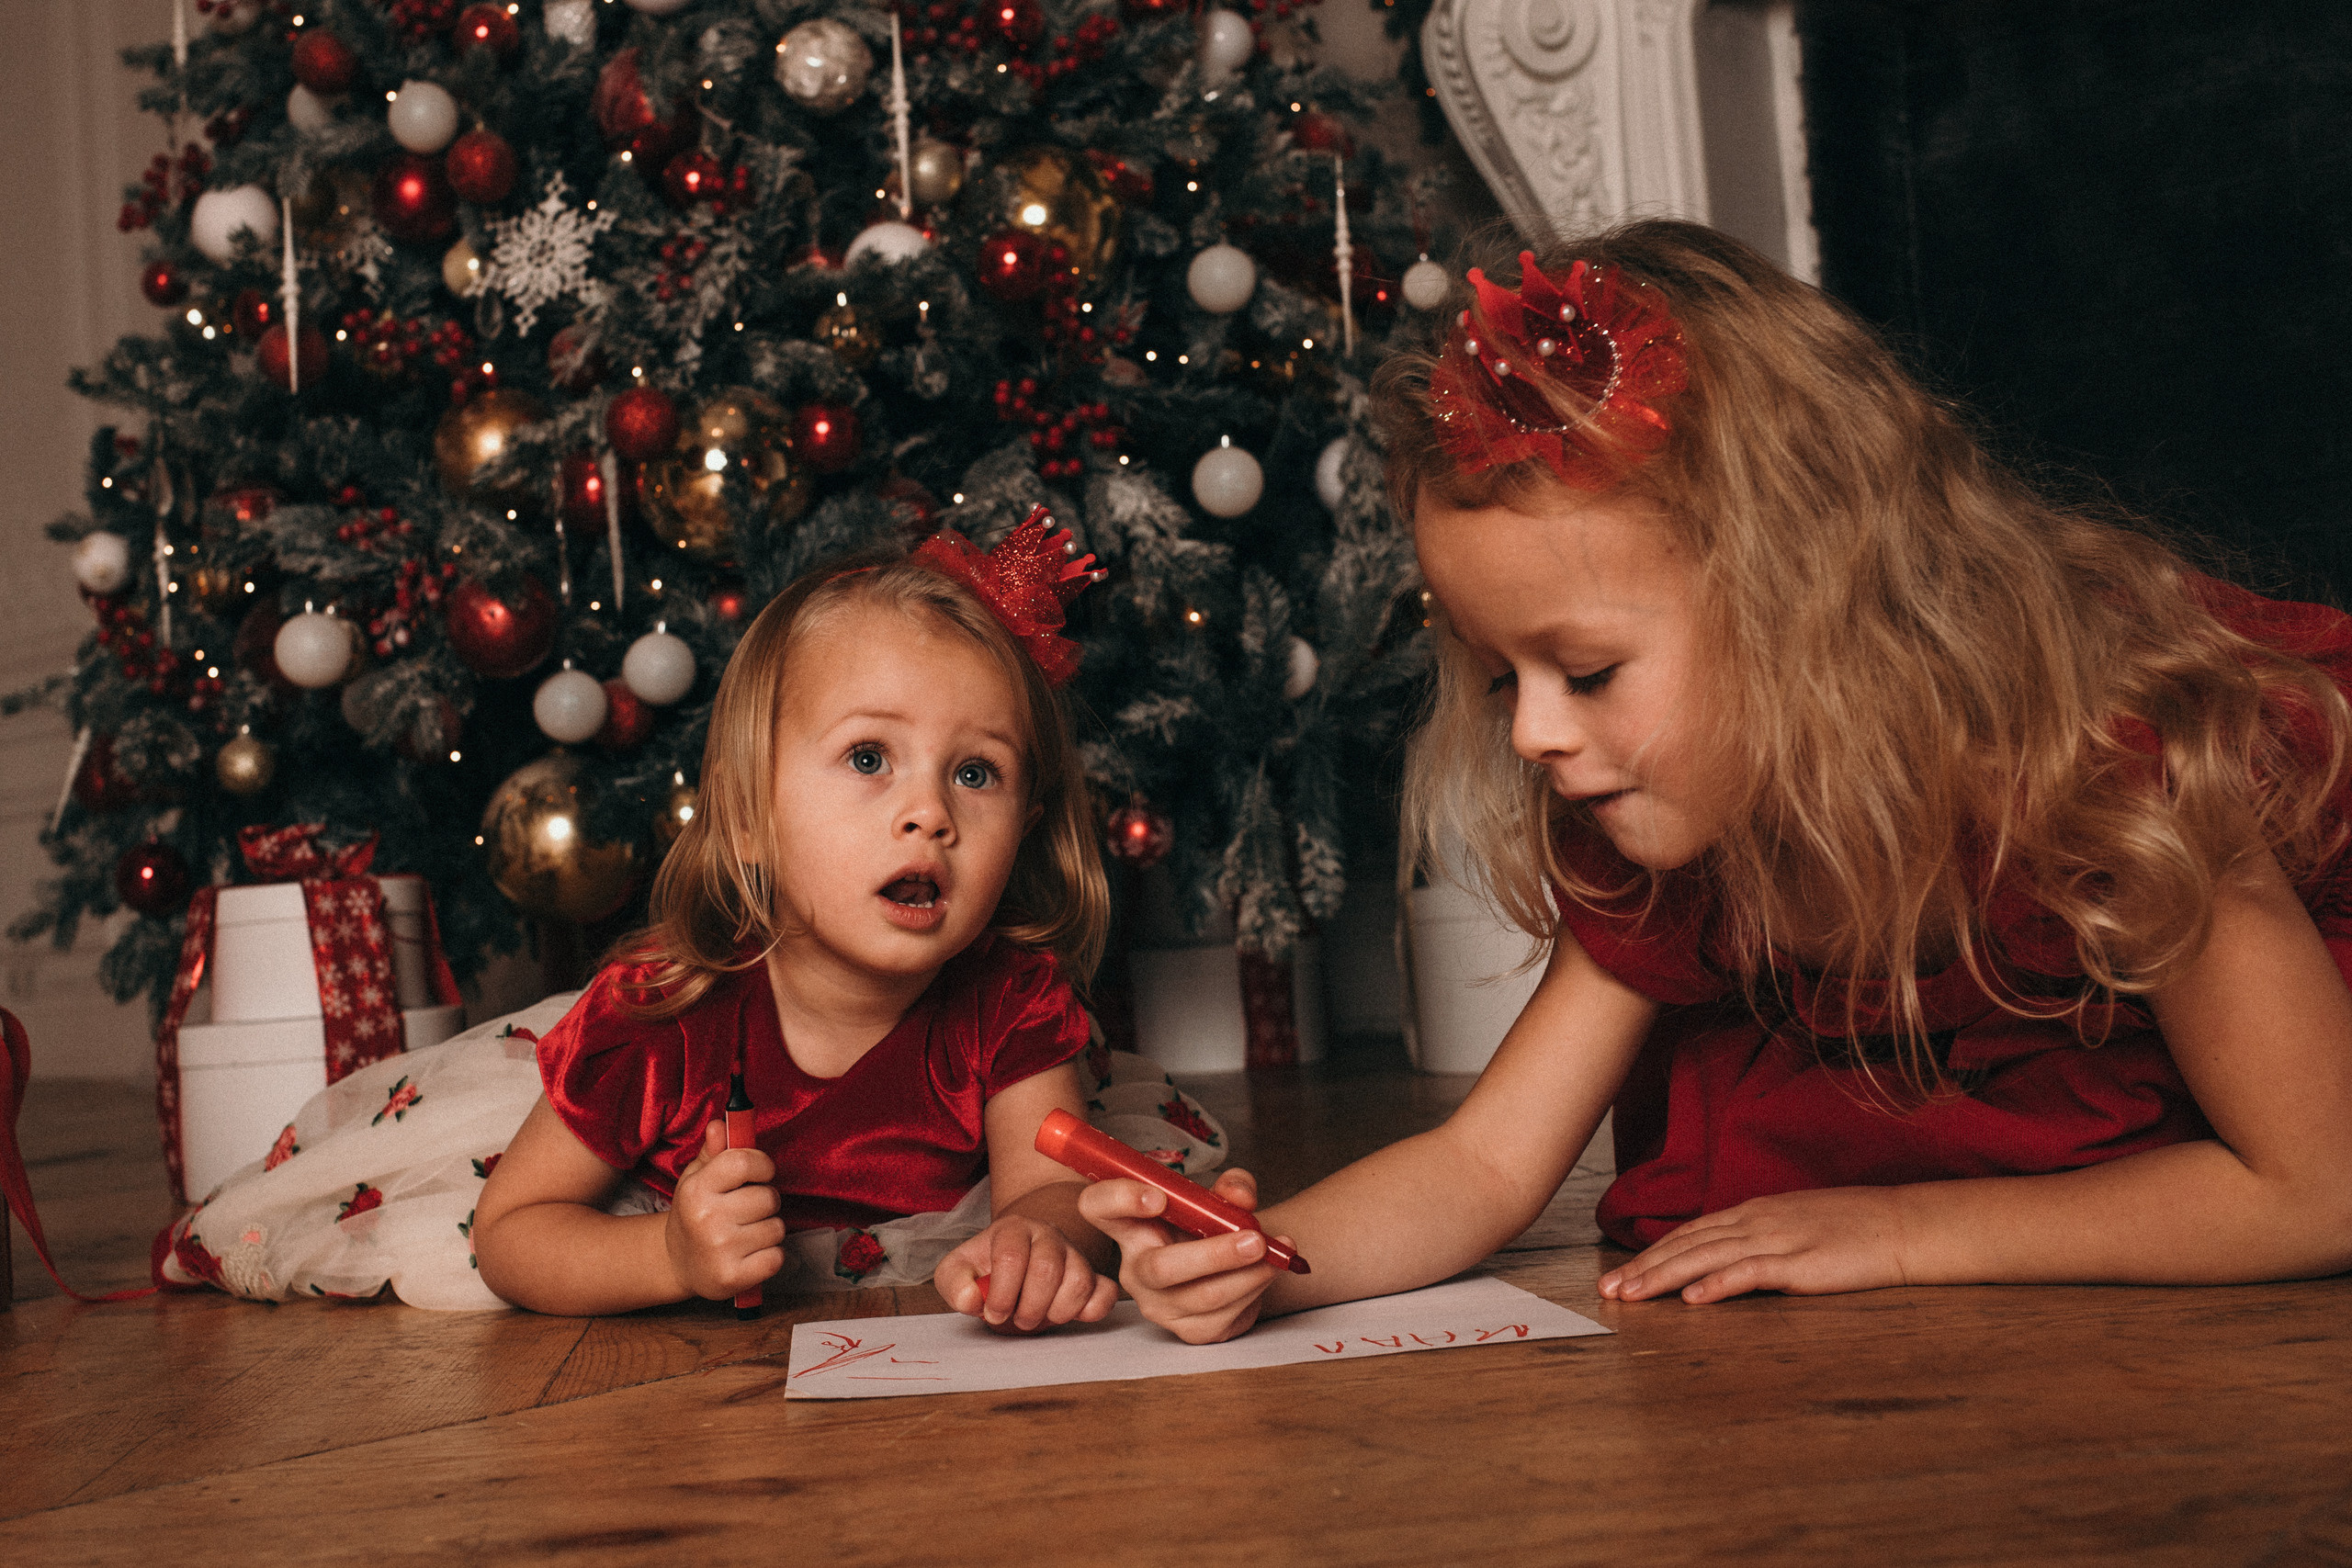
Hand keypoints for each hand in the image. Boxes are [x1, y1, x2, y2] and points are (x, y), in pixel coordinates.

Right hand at [663, 1121, 784, 1302]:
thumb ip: (715, 1151)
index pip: (744, 1162)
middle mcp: (706, 1219)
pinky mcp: (733, 1278)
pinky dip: (770, 1256)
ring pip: (776, 1228)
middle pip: (768, 1198)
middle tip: (747, 1210)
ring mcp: (720, 1250)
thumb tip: (720, 1124)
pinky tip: (750, 1254)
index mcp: (697, 1189)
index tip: (760, 1174)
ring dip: (768, 1229)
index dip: (762, 1165)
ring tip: (746, 1233)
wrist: (678, 1263)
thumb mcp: (698, 1178)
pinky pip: (776, 1257)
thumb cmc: (696, 1213)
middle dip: (766, 1201)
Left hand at [937, 1215, 1117, 1332]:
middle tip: (1018, 1318)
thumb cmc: (987, 1269)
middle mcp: (1048, 1235)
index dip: (1001, 1292)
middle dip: (1029, 1306)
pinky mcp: (1094, 1275)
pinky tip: (1069, 1315)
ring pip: (1079, 1281)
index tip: (992, 1312)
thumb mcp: (957, 1272)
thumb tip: (971, 1299)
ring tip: (1039, 1317)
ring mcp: (1074, 1254)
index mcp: (1012, 1229)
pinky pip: (1106, 1292)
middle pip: (1047, 1269)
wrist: (1017, 1262)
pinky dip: (1090, 1310)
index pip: (1011, 1256)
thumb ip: (953, 1283)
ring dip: (1056, 1311)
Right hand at [1078, 1168, 1287, 1343]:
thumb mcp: (1217, 1199)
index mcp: (1131, 1226)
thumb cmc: (1210, 1228)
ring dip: (1248, 1274)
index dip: (1119, 1200)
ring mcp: (1159, 1305)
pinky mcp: (1189, 1331)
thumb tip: (1240, 1197)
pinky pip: (1224, 1316)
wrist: (1230, 1267)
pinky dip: (1254, 1290)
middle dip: (1214, 1255)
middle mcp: (1136, 1269)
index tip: (1158, 1196)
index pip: (1099, 1208)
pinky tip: (1269, 1272)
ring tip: (1274, 1254)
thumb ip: (1230, 1188)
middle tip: (1254, 1240)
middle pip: (1160, 1268)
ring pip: (1203, 1296)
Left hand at [1598, 1186, 1912, 1304]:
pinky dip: (1718, 1285)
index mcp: (1752, 1212)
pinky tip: (1693, 1299)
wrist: (1903, 1225)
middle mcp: (1756, 1221)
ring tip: (1632, 1295)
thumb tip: (1723, 1257)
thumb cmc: (1852, 1229)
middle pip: (1687, 1245)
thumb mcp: (1793, 1225)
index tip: (1620, 1274)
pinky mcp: (1801, 1264)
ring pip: (1707, 1258)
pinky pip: (1751, 1273)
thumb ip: (1757, 1237)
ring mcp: (1777, 1240)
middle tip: (1608, 1291)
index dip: (1651, 1253)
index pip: (1689, 1233)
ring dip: (1664, 1278)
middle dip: (1643, 1268)